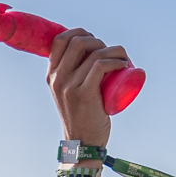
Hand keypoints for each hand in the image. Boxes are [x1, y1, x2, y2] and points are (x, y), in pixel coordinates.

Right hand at [46, 30, 128, 144]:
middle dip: (98, 40)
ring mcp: (69, 86)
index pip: (60, 40)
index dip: (80, 33)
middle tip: (110, 53)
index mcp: (51, 75)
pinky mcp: (83, 94)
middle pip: (77, 40)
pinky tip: (124, 65)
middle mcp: (57, 78)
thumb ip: (72, 78)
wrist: (83, 143)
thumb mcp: (69, 93)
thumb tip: (90, 58)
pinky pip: (100, 66)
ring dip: (114, 50)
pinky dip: (115, 60)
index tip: (95, 43)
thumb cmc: (83, 116)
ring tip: (123, 60)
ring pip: (93, 52)